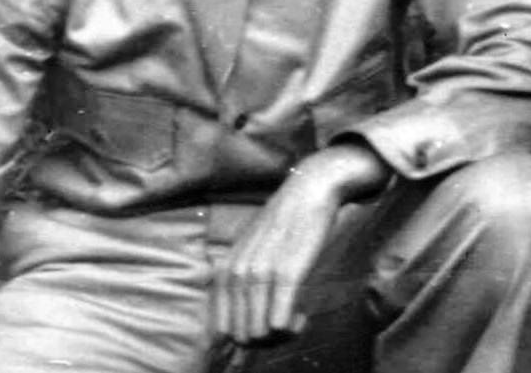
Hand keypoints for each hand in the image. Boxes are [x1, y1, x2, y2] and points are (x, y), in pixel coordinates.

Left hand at [212, 142, 389, 344]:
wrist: (308, 190)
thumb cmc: (284, 222)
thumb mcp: (251, 246)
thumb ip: (242, 275)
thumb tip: (245, 313)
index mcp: (227, 267)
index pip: (222, 327)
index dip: (246, 336)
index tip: (266, 326)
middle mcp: (238, 271)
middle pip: (242, 337)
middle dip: (265, 341)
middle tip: (285, 324)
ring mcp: (261, 272)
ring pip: (260, 335)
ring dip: (281, 336)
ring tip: (295, 319)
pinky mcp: (287, 273)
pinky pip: (279, 323)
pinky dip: (291, 329)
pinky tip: (302, 315)